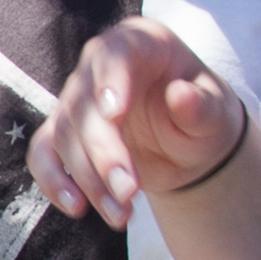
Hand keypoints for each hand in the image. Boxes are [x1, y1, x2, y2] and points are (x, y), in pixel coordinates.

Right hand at [34, 17, 246, 228]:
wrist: (189, 141)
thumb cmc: (204, 115)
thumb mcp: (216, 111)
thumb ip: (202, 105)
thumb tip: (180, 96)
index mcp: (139, 44)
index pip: (114, 53)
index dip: (110, 80)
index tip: (115, 115)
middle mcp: (99, 66)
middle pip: (84, 105)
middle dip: (104, 153)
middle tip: (129, 191)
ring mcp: (77, 100)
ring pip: (65, 136)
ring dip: (89, 179)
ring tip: (121, 215)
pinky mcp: (65, 134)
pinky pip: (43, 154)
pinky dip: (53, 181)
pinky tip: (77, 208)